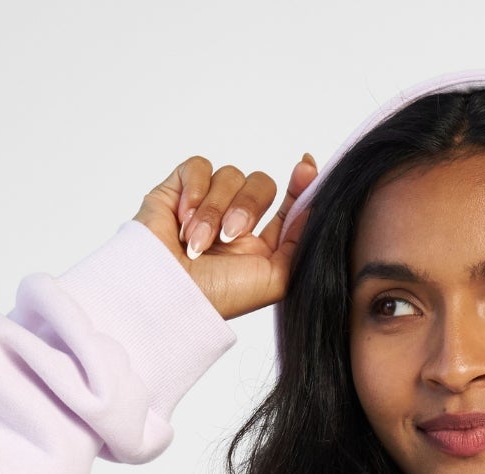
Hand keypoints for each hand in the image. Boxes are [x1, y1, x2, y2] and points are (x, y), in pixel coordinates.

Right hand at [134, 152, 318, 321]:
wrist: (169, 292)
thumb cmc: (218, 296)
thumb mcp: (276, 278)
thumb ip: (300, 241)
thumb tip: (315, 203)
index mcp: (260, 246)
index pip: (286, 205)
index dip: (299, 185)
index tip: (305, 168)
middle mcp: (235, 223)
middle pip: (261, 183)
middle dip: (246, 207)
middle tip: (229, 236)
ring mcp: (206, 205)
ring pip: (229, 175)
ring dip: (213, 211)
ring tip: (196, 242)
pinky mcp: (178, 190)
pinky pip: (198, 166)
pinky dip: (194, 191)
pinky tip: (182, 219)